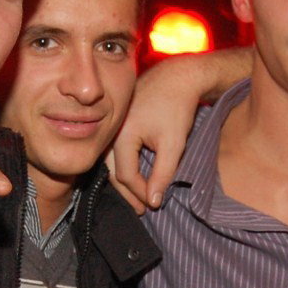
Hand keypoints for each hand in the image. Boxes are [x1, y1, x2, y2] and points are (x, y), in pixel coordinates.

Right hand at [109, 48, 251, 211]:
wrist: (177, 77)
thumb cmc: (177, 107)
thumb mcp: (174, 143)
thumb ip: (162, 174)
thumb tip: (152, 201)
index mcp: (121, 136)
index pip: (125, 176)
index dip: (139, 193)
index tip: (153, 205)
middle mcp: (111, 132)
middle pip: (112, 172)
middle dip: (127, 193)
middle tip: (141, 210)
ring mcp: (112, 126)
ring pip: (111, 162)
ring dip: (124, 180)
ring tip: (137, 196)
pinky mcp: (117, 122)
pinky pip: (115, 150)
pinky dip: (124, 165)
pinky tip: (135, 173)